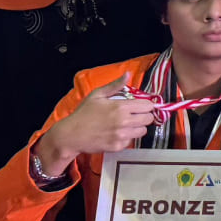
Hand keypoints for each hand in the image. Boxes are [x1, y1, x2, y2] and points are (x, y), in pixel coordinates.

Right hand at [36, 80, 157, 171]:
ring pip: (143, 131)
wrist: (71, 135)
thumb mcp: (97, 95)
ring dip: (138, 127)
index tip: (141, 105)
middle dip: (144, 115)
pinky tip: (118, 133)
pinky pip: (131, 141)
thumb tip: (128, 74)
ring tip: (127, 124)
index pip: (148, 106)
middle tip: (135, 115)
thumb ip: (115, 85)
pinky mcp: (118, 147)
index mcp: (120, 107)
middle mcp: (124, 122)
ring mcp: (121, 136)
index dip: (146, 105)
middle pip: (149, 119)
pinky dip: (127, 137)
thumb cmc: (84, 113)